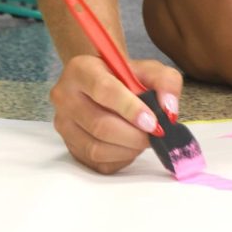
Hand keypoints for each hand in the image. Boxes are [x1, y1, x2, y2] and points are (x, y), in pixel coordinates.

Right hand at [50, 55, 183, 174]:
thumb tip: (168, 109)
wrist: (103, 83)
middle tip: (154, 134)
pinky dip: (120, 159)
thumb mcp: (149, 68)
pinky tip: (130, 146)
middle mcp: (65, 96)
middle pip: (100, 124)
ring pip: (96, 148)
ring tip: (144, 139)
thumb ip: (165, 82)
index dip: (130, 109)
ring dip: (128, 149)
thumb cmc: (125, 76)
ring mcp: (63, 124)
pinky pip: (96, 162)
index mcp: (81, 69)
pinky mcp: (69, 146)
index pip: (104, 90)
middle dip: (134, 135)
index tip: (152, 121)